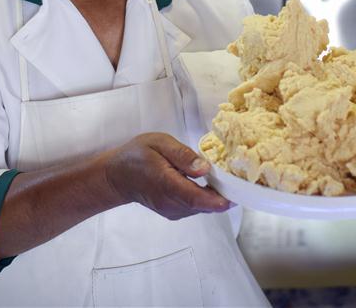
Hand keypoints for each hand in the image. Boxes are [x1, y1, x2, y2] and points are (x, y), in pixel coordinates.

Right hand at [103, 132, 231, 219]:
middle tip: (238, 180)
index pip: (195, 197)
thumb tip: (204, 168)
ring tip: (225, 180)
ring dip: (215, 197)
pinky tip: (209, 185)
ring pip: (201, 208)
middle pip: (203, 205)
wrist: (118, 176)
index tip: (236, 196)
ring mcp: (171, 211)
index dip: (218, 199)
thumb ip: (182, 155)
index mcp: (166, 183)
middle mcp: (170, 202)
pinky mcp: (174, 213)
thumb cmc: (137, 155)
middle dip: (223, 196)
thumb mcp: (158, 143)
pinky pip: (195, 208)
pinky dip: (206, 199)